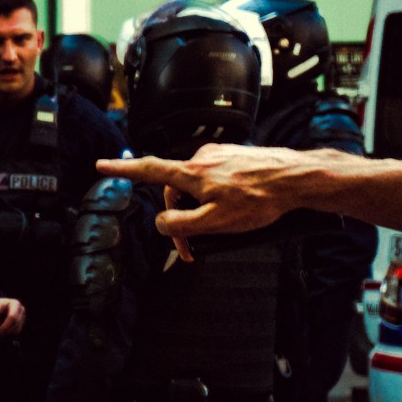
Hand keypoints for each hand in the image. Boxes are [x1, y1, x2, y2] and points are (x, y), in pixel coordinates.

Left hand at [0, 297, 24, 337]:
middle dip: (5, 331)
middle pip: (15, 324)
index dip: (5, 326)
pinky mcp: (21, 325)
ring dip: (6, 335)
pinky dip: (8, 336)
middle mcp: (21, 310)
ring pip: (16, 330)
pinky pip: (16, 333)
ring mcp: (22, 318)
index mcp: (15, 304)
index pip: (12, 317)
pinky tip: (1, 335)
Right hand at [98, 144, 304, 258]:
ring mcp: (221, 155)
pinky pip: (218, 179)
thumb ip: (181, 225)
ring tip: (228, 224)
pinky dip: (221, 196)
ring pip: (199, 186)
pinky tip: (241, 207)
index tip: (102, 165)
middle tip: (194, 246)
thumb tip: (161, 223)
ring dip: (204, 207)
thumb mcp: (216, 222)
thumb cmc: (261, 199)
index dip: (122, 170)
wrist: (299, 179)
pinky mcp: (237, 156)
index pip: (148, 170)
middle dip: (182, 216)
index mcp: (192, 173)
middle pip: (177, 190)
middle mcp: (203, 158)